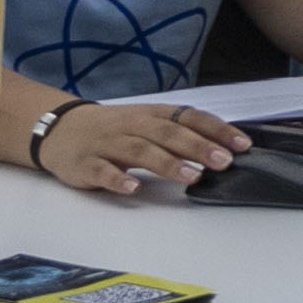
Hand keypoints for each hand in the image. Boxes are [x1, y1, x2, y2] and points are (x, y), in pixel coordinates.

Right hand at [35, 94, 238, 199]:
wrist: (60, 129)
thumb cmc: (115, 128)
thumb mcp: (147, 122)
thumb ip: (179, 132)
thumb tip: (222, 146)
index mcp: (152, 114)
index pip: (189, 117)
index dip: (216, 130)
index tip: (242, 145)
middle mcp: (133, 125)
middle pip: (168, 134)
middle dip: (198, 147)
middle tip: (223, 162)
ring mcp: (108, 144)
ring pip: (140, 150)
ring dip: (168, 163)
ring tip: (192, 177)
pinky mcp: (86, 164)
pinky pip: (102, 171)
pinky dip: (118, 179)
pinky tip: (134, 188)